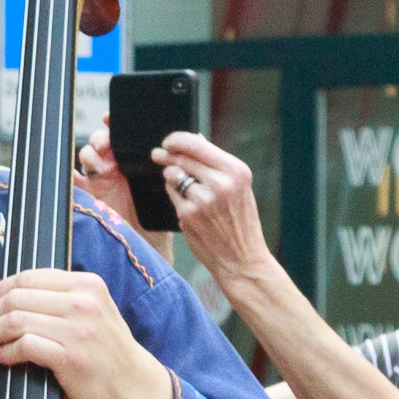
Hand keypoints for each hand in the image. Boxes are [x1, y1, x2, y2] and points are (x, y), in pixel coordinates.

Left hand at [0, 268, 175, 398]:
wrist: (136, 389)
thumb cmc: (108, 354)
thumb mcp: (94, 313)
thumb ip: (62, 300)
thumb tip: (12, 298)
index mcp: (87, 284)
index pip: (29, 277)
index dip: (0, 290)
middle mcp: (83, 302)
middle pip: (17, 297)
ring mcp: (78, 330)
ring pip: (15, 320)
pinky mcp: (71, 358)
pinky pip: (25, 346)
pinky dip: (5, 351)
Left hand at [151, 133, 272, 289]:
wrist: (241, 259)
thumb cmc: (240, 222)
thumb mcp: (239, 188)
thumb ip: (217, 165)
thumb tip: (196, 139)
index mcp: (236, 171)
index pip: (197, 144)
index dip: (177, 140)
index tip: (168, 141)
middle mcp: (220, 182)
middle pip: (182, 158)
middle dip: (166, 154)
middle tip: (157, 153)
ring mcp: (202, 199)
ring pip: (173, 175)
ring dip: (171, 177)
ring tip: (178, 183)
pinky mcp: (188, 215)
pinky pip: (172, 196)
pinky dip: (174, 197)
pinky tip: (186, 204)